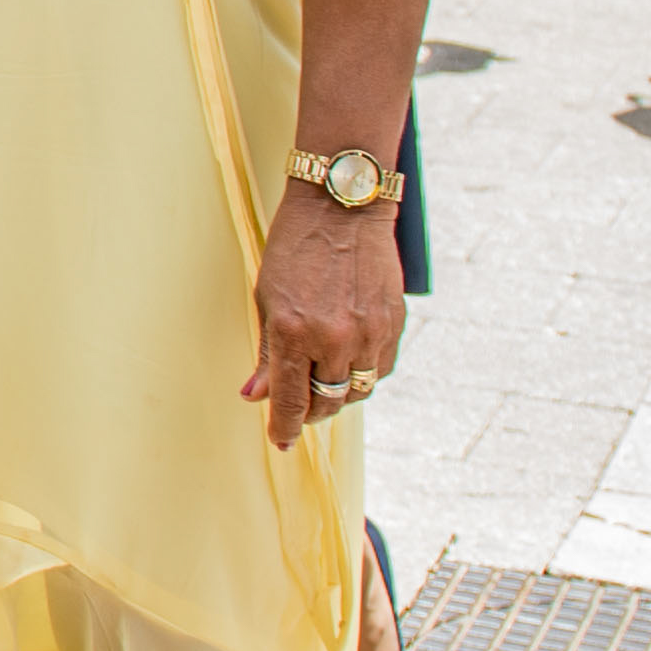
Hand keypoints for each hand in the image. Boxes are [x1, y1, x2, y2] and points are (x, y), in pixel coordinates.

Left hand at [244, 183, 406, 446]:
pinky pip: (381, 369)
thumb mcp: (267, 298)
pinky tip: (349, 362)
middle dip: (310, 412)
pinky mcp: (395, 325)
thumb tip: (255, 395)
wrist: (342, 209)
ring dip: (339, 394)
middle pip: (327, 401)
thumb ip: (267, 352)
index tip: (279, 441)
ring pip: (357, 391)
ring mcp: (370, 333)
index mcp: (294, 332)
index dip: (283, 426)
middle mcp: (335, 339)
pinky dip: (364, 373)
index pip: (290, 400)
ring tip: (323, 382)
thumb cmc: (295, 249)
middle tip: (298, 410)